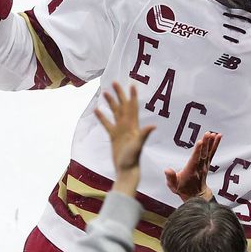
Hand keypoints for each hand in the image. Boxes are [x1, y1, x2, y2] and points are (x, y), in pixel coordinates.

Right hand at [96, 82, 155, 196]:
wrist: (127, 170)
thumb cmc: (133, 159)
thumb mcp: (138, 145)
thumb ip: (144, 134)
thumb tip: (153, 126)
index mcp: (133, 125)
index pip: (132, 107)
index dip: (132, 95)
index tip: (132, 83)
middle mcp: (127, 126)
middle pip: (122, 106)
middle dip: (119, 94)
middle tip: (114, 81)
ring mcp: (120, 131)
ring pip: (115, 113)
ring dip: (110, 102)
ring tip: (104, 91)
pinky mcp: (114, 136)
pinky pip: (107, 124)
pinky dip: (102, 117)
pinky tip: (96, 110)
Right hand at [164, 131, 220, 201]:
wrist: (195, 195)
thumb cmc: (183, 188)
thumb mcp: (173, 185)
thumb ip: (170, 177)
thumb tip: (167, 170)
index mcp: (191, 170)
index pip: (195, 159)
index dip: (198, 150)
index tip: (200, 142)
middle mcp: (200, 167)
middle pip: (203, 153)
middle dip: (205, 143)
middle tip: (208, 134)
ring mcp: (205, 165)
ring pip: (208, 152)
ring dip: (211, 142)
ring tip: (214, 134)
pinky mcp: (207, 163)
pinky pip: (212, 152)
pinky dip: (215, 144)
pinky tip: (217, 137)